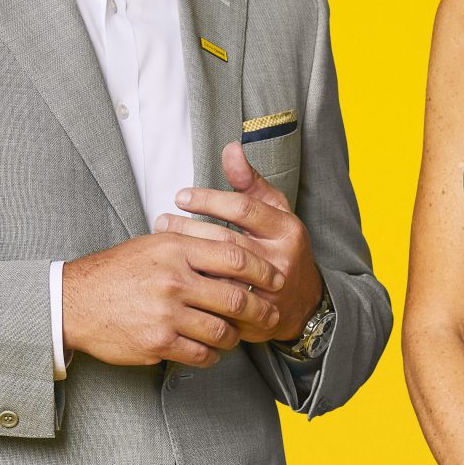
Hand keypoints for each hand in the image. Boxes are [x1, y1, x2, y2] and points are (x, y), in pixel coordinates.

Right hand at [61, 229, 285, 367]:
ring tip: (233, 335)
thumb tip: (234, 249)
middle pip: (235, 298)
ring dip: (234, 337)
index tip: (274, 279)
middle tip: (269, 315)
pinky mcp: (158, 343)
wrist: (75, 301)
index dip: (262, 270)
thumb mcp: (153, 245)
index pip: (234, 256)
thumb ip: (191, 244)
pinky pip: (201, 354)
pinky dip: (212, 355)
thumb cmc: (117, 271)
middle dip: (259, 310)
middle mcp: (173, 280)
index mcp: (175, 249)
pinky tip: (210, 351)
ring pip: (222, 331)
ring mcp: (166, 314)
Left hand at [153, 142, 324, 342]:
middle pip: (227, 240)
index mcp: (287, 229)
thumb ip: (251, 182)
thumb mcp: (274, 211)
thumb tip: (231, 148)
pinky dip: (194, 283)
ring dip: (186, 255)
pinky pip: (217, 299)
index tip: (180, 196)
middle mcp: (280, 260)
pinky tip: (175, 271)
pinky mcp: (254, 315)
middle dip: (189, 228)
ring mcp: (268, 291)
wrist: (301, 303)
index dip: (209, 200)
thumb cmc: (281, 247)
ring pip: (219, 271)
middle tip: (162, 219)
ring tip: (162, 242)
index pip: (243, 208)